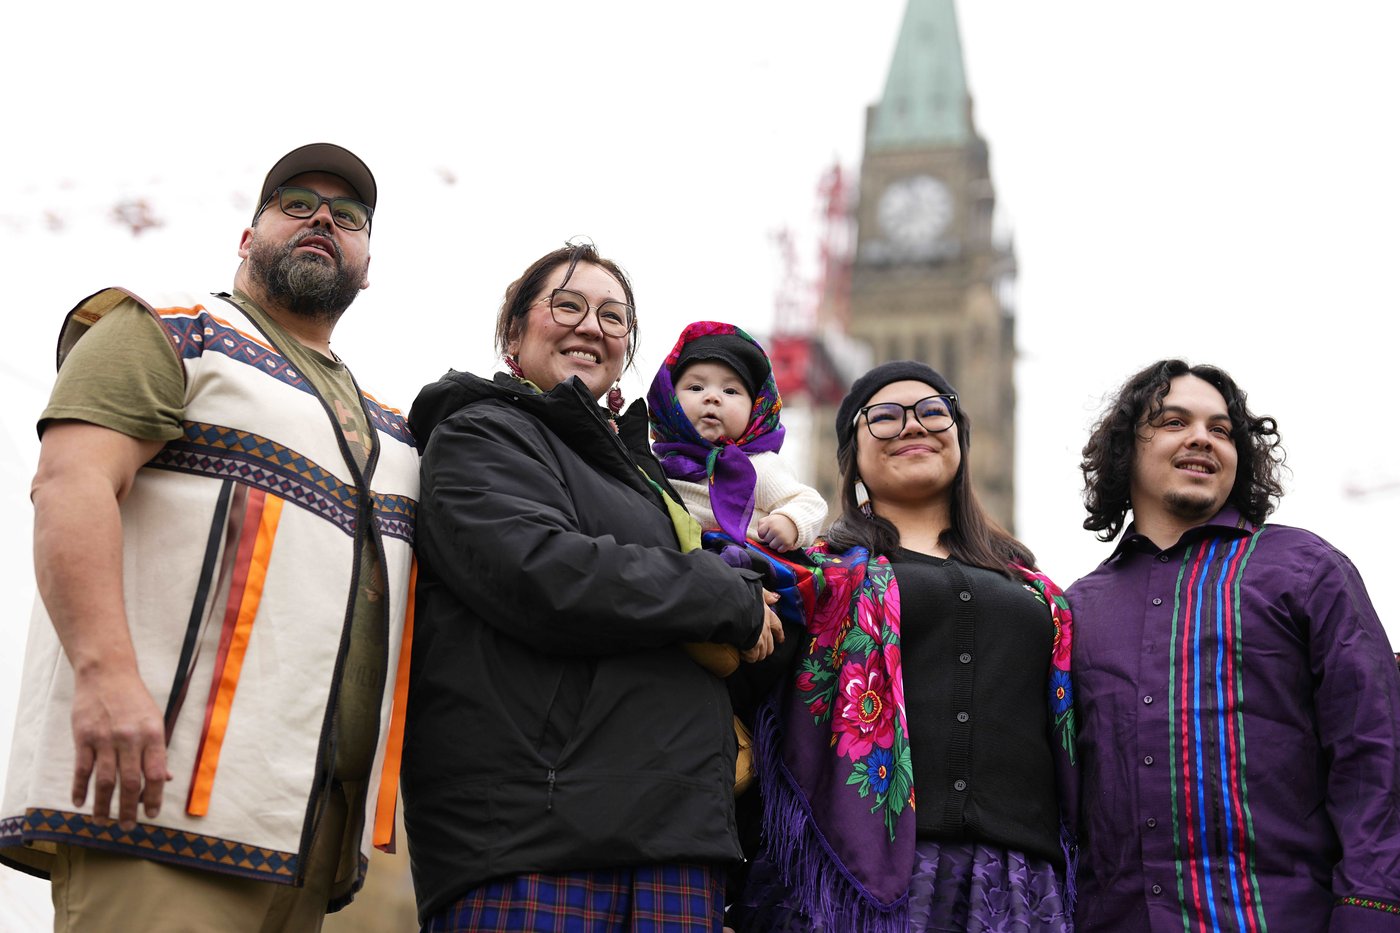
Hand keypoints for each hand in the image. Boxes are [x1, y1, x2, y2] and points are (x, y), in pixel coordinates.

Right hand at [70, 666, 171, 829]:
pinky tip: (80, 803)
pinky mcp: (83, 737)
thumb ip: (158, 751)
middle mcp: (130, 738)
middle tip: (128, 827)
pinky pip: (82, 769)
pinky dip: (80, 788)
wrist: (108, 674)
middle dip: (129, 809)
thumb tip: (167, 779)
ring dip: (103, 805)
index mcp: (153, 735)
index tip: (151, 815)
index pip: (155, 774)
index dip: (154, 798)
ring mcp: (105, 738)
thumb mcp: (155, 721)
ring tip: (103, 822)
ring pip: (104, 781)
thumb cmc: (135, 700)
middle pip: (130, 782)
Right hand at [741, 590, 784, 662]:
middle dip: (766, 648)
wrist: (735, 609)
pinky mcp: (752, 647)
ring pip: (763, 653)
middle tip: (760, 650)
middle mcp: (766, 628)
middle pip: (770, 645)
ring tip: (750, 653)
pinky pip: (752, 657)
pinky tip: (742, 654)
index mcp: (768, 614)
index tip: (781, 640)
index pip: (777, 626)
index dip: (779, 634)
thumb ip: (766, 595)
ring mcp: (760, 639)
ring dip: (757, 654)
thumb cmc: (744, 598)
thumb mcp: (756, 591)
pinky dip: (748, 657)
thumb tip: (776, 598)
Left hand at [756, 514, 798, 551]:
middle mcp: (775, 530)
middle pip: (766, 540)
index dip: (763, 533)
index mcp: (770, 523)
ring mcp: (782, 537)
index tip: (768, 531)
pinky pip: (780, 550)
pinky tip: (783, 541)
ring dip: (775, 543)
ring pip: (772, 546)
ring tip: (779, 537)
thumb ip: (761, 524)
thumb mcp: (768, 519)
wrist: (794, 522)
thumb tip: (760, 534)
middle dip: (769, 538)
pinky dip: (781, 548)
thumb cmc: (778, 522)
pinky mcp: (788, 543)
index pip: (760, 533)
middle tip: (775, 533)